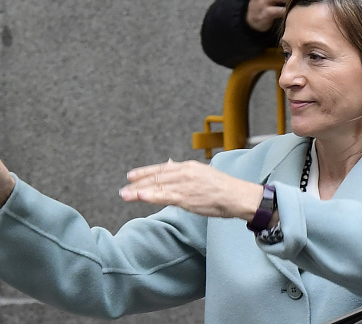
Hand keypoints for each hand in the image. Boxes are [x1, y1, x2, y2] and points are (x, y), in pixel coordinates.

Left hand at [119, 159, 262, 220]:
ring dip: (138, 191)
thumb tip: (169, 164)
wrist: (238, 196)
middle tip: (123, 188)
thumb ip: (184, 171)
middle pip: (156, 177)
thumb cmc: (224, 188)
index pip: (161, 168)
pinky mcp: (187, 197)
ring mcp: (184, 185)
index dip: (144, 172)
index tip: (131, 176)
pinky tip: (140, 197)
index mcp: (188, 167)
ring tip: (125, 194)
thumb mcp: (202, 173)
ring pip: (157, 187)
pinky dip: (151, 196)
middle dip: (137, 183)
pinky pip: (165, 196)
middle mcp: (184, 173)